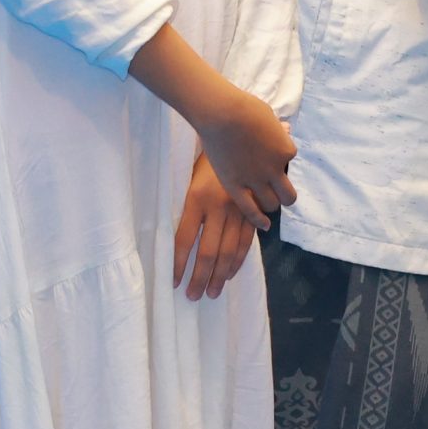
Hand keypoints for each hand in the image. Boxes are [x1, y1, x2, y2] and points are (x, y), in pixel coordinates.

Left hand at [174, 152, 257, 299]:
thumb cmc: (206, 155)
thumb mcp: (189, 176)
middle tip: (194, 297)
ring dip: (220, 275)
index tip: (174, 283)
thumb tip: (177, 238)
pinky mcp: (252, 209)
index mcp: (197, 199)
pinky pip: (246, 240)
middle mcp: (219, 207)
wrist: (237, 131)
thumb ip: (187, 205)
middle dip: (200, 277)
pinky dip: (239, 259)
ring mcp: (239, 209)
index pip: (184, 240)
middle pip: (208, 251)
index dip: (179, 264)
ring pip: (229, 250)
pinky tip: (230, 273)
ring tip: (212, 293)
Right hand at [191, 85, 296, 228]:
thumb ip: (277, 131)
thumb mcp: (269, 118)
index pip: (289, 161)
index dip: (279, 160)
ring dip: (271, 204)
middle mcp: (274, 169)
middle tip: (278, 194)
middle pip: (288, 195)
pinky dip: (260, 220)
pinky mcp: (235, 187)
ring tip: (266, 203)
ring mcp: (255, 180)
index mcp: (285, 150)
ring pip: (272, 204)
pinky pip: (251, 210)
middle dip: (285, 196)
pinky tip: (265, 226)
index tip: (270, 157)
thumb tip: (283, 129)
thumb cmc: (245, 108)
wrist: (224, 114)